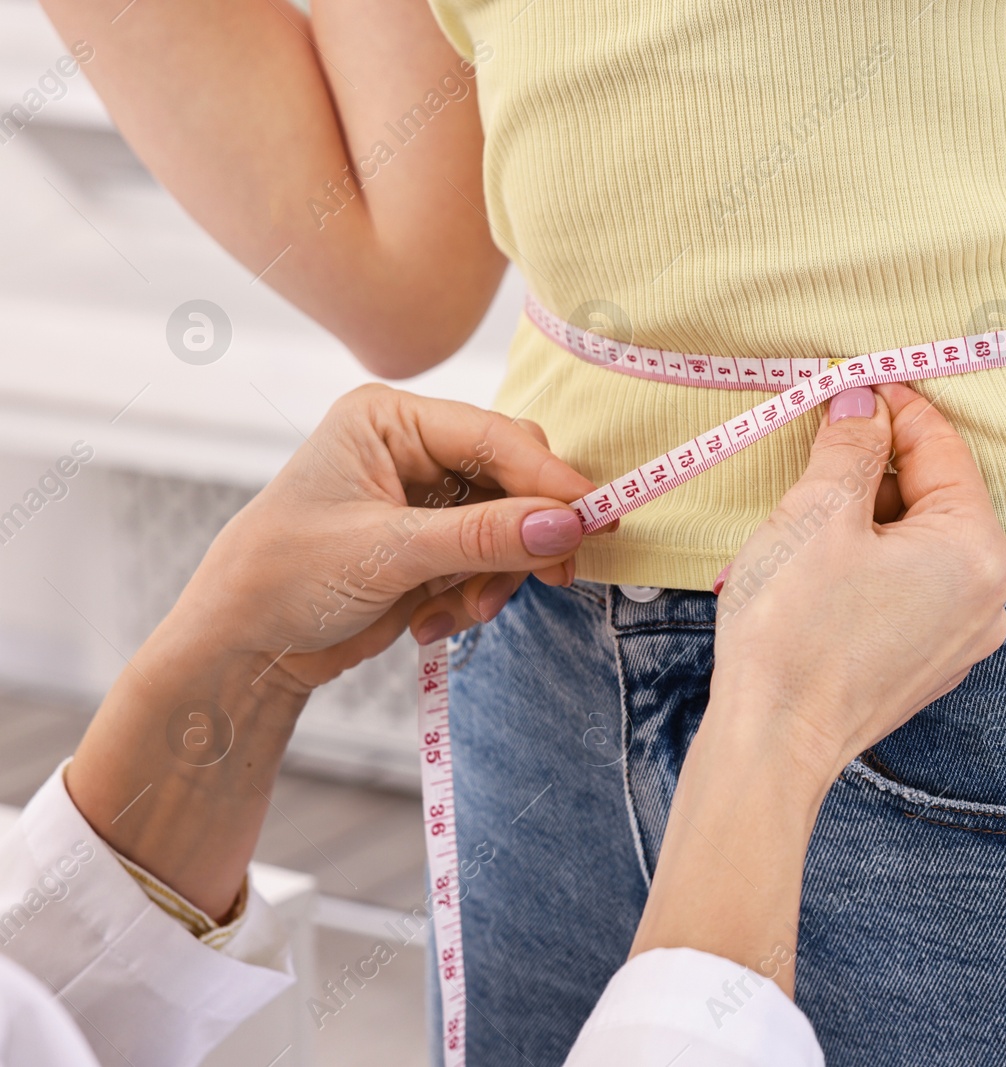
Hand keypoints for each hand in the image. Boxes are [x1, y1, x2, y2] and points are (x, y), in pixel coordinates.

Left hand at [169, 384, 603, 693]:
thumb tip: (568, 525)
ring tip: (460, 613)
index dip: (550, 480)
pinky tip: (435, 620)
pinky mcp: (434, 543)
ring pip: (512, 525)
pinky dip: (477, 594)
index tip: (597, 520)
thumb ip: (481, 537)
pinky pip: (493, 560)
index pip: (495, 437)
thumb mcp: (385, 554)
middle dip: (525, 535)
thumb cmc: (283, 579)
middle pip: (515, 477)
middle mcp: (413, 448)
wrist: (243, 649)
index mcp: (389, 419)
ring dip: (497, 576)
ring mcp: (426, 497)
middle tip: (553, 577)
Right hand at [631, 383, 1005, 989]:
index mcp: (978, 549)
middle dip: (871, 467)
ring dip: (861, 515)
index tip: (850, 382)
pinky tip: (810, 566)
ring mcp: (962, 635)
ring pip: (916, 542)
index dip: (891, 407)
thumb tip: (864, 402)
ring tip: (799, 516)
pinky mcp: (928, 662)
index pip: (940, 449)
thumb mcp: (817, 515)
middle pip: (932, 496)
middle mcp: (989, 595)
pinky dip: (864, 562)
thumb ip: (850, 447)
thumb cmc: (794, 632)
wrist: (771, 748)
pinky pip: (906, 586)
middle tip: (814, 446)